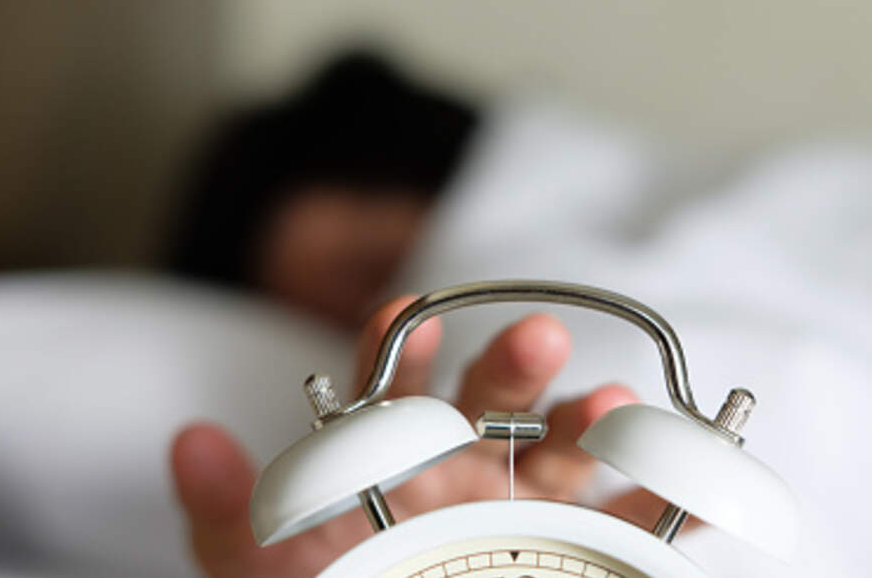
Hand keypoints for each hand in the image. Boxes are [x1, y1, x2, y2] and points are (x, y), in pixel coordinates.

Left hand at [171, 296, 688, 576]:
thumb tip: (189, 441)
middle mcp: (468, 463)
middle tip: (537, 335)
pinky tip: (681, 475)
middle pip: (496, 397)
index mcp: (396, 453)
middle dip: (515, 362)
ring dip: (593, 417)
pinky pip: (630, 516)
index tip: (402, 318)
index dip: (398, 352)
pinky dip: (662, 493)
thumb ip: (235, 510)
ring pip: (565, 444)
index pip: (397, 387)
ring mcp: (526, 500)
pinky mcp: (578, 543)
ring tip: (613, 405)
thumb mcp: (267, 563)